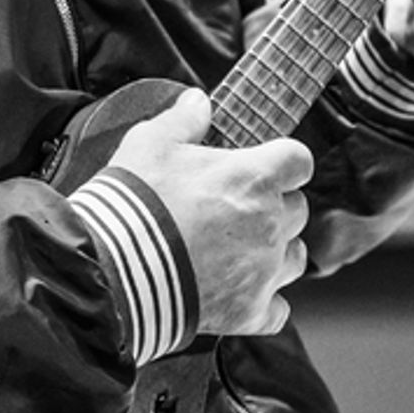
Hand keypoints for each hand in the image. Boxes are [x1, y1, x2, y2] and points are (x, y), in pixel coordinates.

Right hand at [107, 88, 311, 337]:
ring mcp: (263, 271)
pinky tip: (241, 292)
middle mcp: (270, 224)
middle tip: (237, 208)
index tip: (268, 165)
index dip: (285, 162)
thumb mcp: (150, 143)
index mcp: (254, 178)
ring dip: (275, 252)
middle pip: (298, 210)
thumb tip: (198, 101)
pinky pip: (278, 311)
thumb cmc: (135, 203)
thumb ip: (182, 119)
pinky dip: (265, 303)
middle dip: (275, 206)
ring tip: (240, 250)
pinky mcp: (249, 312)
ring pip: (294, 258)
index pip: (298, 161)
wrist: (115, 269)